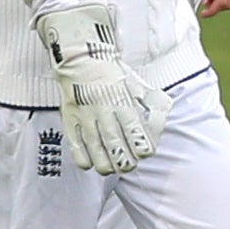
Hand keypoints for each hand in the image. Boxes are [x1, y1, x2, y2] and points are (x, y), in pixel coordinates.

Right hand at [35, 2, 164, 174]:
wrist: (83, 59)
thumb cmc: (115, 76)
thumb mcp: (138, 86)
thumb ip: (151, 106)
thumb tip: (159, 128)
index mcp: (123, 100)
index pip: (135, 130)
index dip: (142, 147)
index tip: (145, 153)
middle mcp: (103, 108)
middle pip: (115, 143)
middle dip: (124, 161)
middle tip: (129, 166)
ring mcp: (84, 114)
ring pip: (95, 147)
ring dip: (105, 163)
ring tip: (112, 169)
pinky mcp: (69, 117)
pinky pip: (74, 143)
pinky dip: (82, 158)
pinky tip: (90, 164)